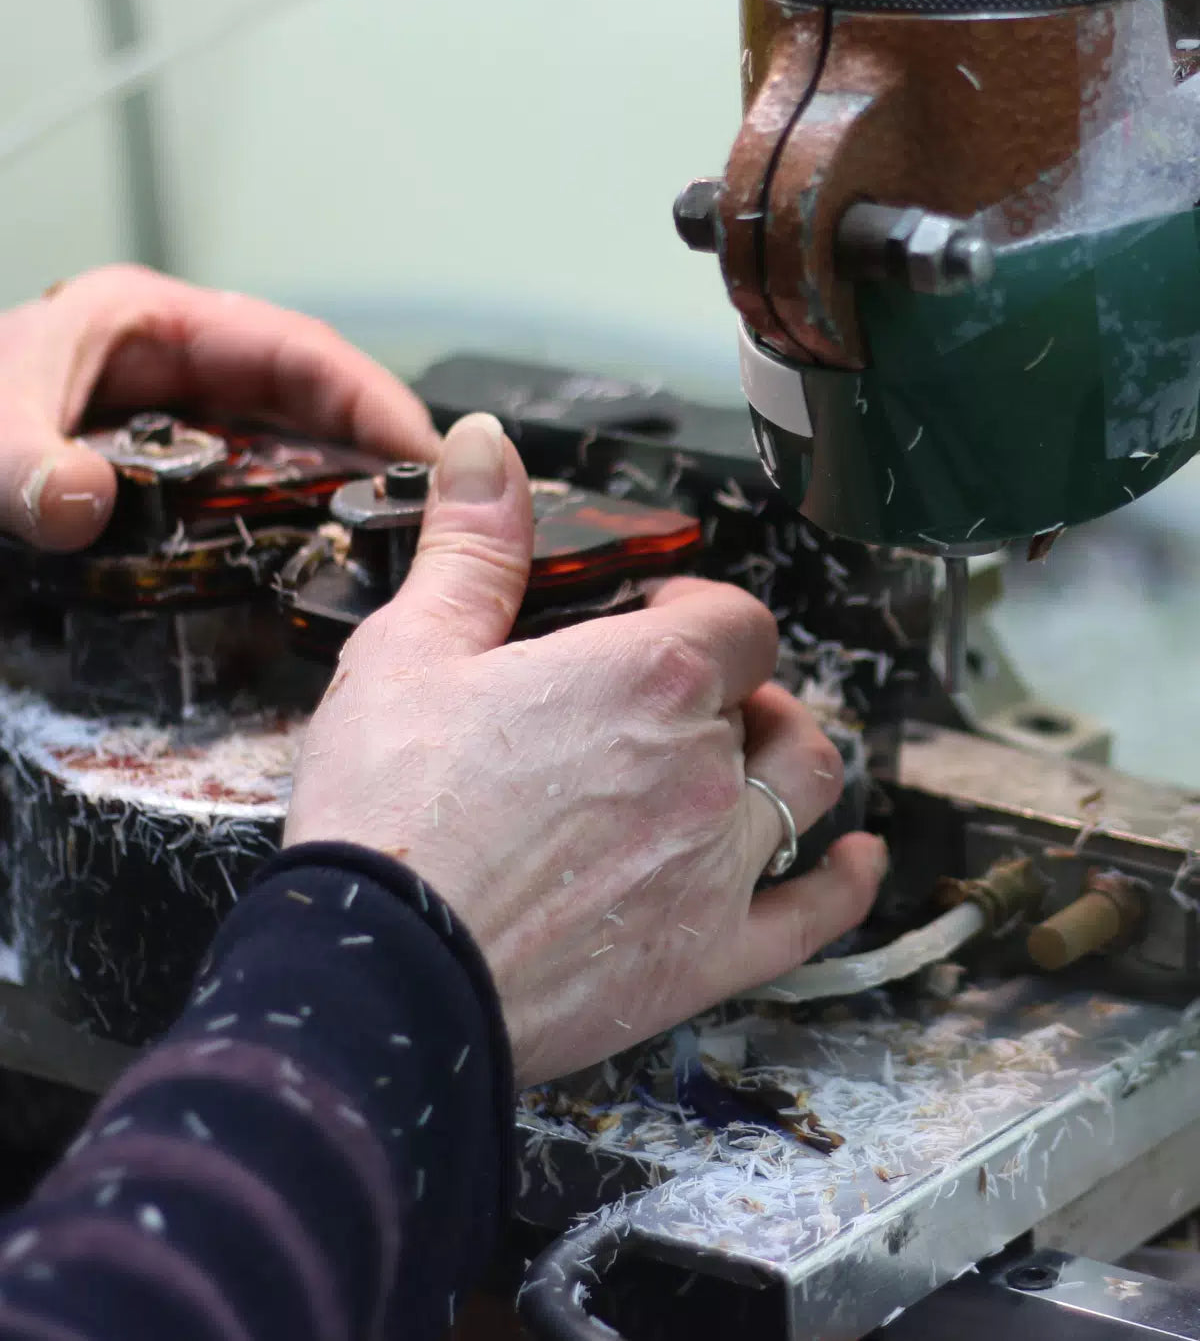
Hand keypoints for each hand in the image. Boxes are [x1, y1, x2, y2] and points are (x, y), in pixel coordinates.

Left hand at [0, 264, 439, 551]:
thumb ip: (18, 458)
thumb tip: (82, 499)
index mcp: (149, 325)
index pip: (294, 348)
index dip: (370, 396)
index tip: (424, 453)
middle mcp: (170, 377)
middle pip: (307, 407)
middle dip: (373, 455)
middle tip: (434, 520)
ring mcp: (165, 434)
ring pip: (280, 459)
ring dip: (336, 499)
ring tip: (393, 553)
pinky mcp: (152, 487)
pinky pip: (240, 505)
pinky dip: (281, 532)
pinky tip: (305, 575)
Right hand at [285, 412, 885, 1084]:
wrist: (379, 976)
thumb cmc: (392, 812)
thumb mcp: (412, 650)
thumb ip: (471, 544)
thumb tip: (486, 443)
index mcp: (646, 676)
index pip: (734, 617)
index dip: (700, 612)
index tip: (657, 622)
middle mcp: (704, 764)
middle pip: (766, 699)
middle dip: (730, 686)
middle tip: (678, 697)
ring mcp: (718, 865)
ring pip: (807, 784)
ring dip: (789, 755)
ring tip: (755, 750)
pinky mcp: (709, 957)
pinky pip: (815, 914)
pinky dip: (843, 881)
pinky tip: (856, 860)